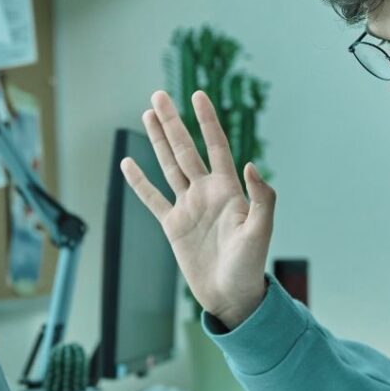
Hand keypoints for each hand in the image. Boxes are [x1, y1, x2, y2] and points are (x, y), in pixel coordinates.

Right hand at [120, 90, 274, 328]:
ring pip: (169, 166)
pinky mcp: (173, 226)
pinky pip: (152, 198)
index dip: (207, 121)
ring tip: (146, 114)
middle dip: (172, 122)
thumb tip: (250, 164)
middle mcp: (206, 192)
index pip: (216, 145)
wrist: (231, 295)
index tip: (198, 95)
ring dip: (158, 141)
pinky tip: (128, 163)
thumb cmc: (250, 265)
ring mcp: (188, 207)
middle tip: (158, 95)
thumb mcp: (261, 231)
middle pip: (186, 149)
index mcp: (228, 189)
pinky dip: (139, 182)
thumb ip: (261, 198)